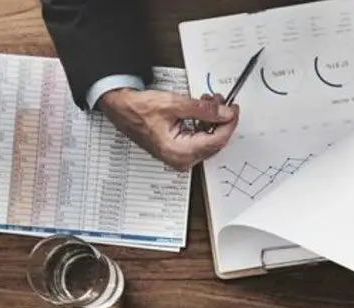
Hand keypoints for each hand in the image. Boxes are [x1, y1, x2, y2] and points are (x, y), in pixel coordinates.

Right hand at [97, 89, 237, 171]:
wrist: (120, 108)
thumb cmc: (137, 109)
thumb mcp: (175, 104)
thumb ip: (204, 110)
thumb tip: (224, 113)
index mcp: (179, 152)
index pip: (216, 141)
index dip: (228, 124)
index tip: (233, 110)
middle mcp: (180, 159)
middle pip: (214, 142)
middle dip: (220, 120)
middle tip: (223, 103)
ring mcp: (180, 157)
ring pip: (208, 139)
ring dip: (212, 120)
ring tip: (210, 102)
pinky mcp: (178, 151)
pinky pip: (199, 139)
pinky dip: (203, 124)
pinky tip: (203, 111)